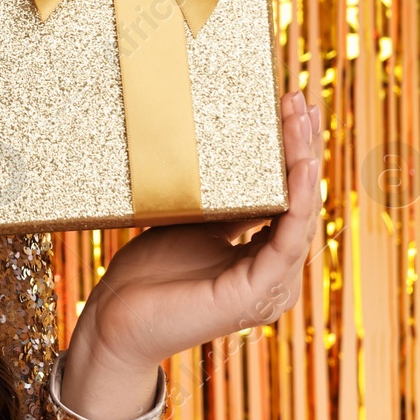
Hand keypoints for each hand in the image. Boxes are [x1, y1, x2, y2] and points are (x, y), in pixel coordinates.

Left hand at [63, 89, 324, 405]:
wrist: (115, 322)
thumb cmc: (150, 276)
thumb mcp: (193, 224)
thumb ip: (224, 202)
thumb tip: (233, 155)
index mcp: (264, 258)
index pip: (290, 197)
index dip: (294, 152)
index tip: (290, 104)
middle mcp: (276, 273)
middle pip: (301, 200)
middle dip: (303, 145)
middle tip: (299, 98)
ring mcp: (269, 286)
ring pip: (300, 214)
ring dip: (303, 162)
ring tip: (298, 118)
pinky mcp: (254, 295)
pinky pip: (286, 240)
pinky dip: (296, 200)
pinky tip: (299, 168)